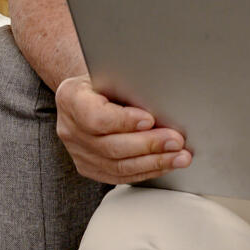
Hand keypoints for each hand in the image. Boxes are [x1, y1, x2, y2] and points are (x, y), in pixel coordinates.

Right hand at [53, 75, 193, 185]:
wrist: (88, 94)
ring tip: (179, 156)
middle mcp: (70, 129)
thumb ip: (128, 87)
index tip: (150, 119)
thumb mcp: (110, 73)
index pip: (96, 117)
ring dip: (154, 162)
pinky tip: (166, 164)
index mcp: (70, 98)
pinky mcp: (89, 168)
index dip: (124, 121)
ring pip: (118, 167)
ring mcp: (78, 152)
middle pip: (111, 146)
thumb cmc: (103, 80)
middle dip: (149, 145)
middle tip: (176, 140)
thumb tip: (161, 101)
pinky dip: (147, 171)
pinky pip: (120, 176)